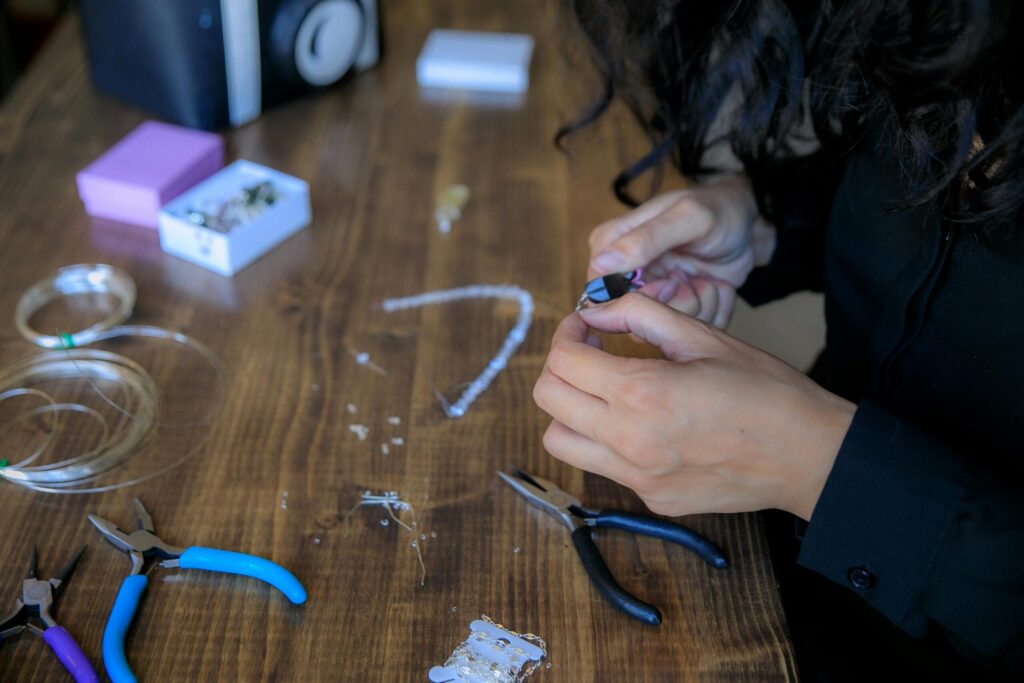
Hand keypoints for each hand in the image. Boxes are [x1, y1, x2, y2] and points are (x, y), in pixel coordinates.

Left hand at [533, 293, 854, 520]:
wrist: (808, 454)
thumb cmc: (764, 390)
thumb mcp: (702, 336)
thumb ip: (639, 314)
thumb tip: (597, 309)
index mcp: (641, 393)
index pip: (562, 361)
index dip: (566, 333)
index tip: (585, 326)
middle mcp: (629, 441)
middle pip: (546, 399)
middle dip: (560, 366)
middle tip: (589, 353)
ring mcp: (637, 477)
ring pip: (560, 441)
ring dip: (570, 410)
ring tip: (604, 392)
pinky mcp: (651, 498)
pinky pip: (602, 466)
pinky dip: (606, 441)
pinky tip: (643, 425)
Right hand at [587, 175, 776, 327]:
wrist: (750, 226)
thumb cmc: (717, 210)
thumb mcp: (686, 218)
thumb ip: (644, 240)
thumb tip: (601, 264)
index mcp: (611, 245)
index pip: (600, 292)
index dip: (639, 296)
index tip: (671, 279)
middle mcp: (623, 273)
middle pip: (631, 316)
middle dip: (674, 302)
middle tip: (693, 277)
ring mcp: (648, 293)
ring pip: (660, 329)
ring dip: (697, 306)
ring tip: (708, 279)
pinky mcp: (672, 308)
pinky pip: (685, 330)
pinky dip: (710, 312)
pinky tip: (715, 288)